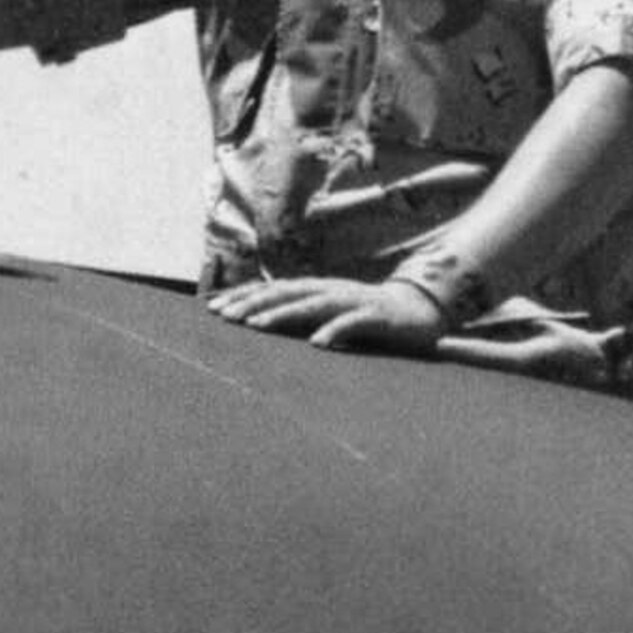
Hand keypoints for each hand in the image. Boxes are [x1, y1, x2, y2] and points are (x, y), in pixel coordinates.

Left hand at [208, 276, 445, 355]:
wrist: (419, 310)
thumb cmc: (367, 315)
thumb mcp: (329, 314)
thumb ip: (302, 316)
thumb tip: (262, 322)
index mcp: (317, 289)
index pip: (273, 288)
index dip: (244, 296)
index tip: (212, 307)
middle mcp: (330, 289)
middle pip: (286, 292)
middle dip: (253, 303)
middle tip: (224, 316)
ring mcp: (353, 300)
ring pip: (313, 304)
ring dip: (283, 314)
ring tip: (256, 327)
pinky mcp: (376, 316)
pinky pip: (352, 323)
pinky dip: (334, 331)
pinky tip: (316, 343)